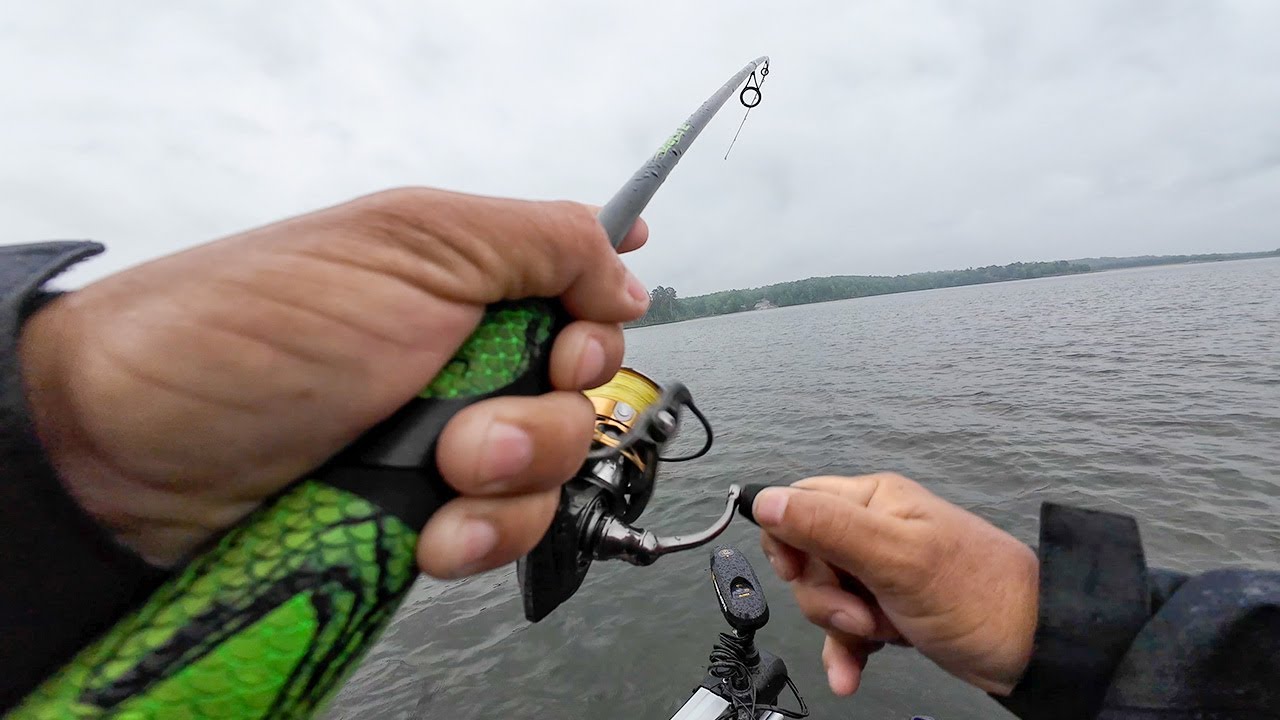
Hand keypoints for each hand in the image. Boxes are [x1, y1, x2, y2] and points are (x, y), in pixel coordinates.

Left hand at [18, 188, 650, 577]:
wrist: (130, 449)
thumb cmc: (257, 326)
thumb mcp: (411, 244)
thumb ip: (540, 242)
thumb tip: (629, 269)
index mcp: (468, 276)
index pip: (585, 292)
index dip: (597, 328)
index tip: (568, 347)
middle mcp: (465, 354)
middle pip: (581, 395)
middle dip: (543, 419)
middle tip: (470, 425)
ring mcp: (444, 437)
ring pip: (551, 471)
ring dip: (509, 483)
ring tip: (437, 475)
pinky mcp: (420, 511)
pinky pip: (502, 532)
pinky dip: (481, 537)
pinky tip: (433, 537)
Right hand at [753, 474, 1038, 696]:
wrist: (1034, 649)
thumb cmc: (978, 596)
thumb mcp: (896, 557)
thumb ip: (827, 526)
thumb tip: (765, 500)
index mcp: (874, 500)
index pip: (798, 502)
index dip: (787, 539)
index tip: (800, 572)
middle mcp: (874, 528)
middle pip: (806, 556)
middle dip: (822, 594)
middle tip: (860, 610)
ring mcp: (882, 571)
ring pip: (824, 595)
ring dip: (839, 626)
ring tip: (876, 635)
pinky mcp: (889, 607)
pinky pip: (846, 627)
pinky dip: (845, 650)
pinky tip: (849, 674)